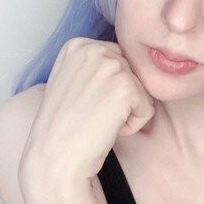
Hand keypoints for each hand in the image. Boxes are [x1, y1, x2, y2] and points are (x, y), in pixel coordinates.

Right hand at [24, 38, 154, 183]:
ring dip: (126, 113)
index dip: (108, 89)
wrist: (55, 158)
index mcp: (78, 45)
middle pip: (133, 73)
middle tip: (90, 114)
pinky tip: (106, 129)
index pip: (119, 60)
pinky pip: (148, 109)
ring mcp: (111, 66)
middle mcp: (94, 49)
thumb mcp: (73, 82)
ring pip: (142, 91)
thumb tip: (124, 60)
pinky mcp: (127, 87)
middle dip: (120, 99)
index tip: (84, 103)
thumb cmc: (64, 127)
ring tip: (97, 120)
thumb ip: (95, 66)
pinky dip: (133, 125)